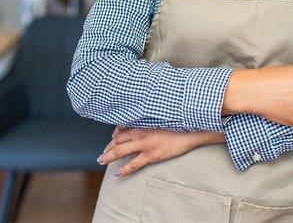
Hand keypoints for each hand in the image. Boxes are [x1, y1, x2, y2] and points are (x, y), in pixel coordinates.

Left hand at [98, 126, 224, 176]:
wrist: (191, 131)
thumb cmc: (177, 125)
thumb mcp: (160, 119)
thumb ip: (149, 122)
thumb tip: (141, 126)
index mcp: (142, 123)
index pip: (121, 128)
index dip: (113, 135)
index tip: (111, 139)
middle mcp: (141, 132)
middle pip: (118, 140)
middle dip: (107, 148)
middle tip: (101, 154)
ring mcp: (145, 144)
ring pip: (120, 151)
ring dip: (109, 156)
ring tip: (102, 161)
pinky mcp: (152, 155)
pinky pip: (133, 164)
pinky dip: (123, 169)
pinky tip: (117, 173)